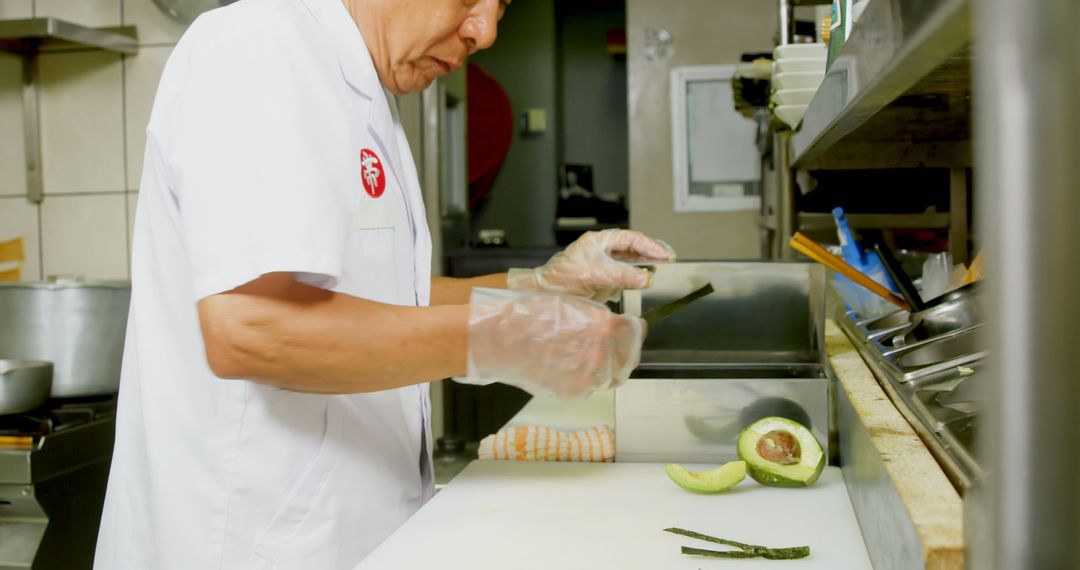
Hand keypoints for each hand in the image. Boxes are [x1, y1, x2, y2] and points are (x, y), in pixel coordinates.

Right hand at [461, 288, 643, 399]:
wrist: (501, 338)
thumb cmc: (530, 315)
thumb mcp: (571, 305)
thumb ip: (599, 318)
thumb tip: (617, 328)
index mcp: (604, 327)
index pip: (636, 333)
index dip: (634, 331)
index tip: (631, 331)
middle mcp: (601, 355)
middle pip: (628, 359)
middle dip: (623, 352)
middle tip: (612, 348)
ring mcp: (587, 378)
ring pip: (609, 377)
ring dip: (603, 368)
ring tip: (583, 358)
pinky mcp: (573, 393)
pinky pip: (587, 388)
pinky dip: (582, 380)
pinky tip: (566, 367)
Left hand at [507, 229, 675, 302]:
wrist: (544, 294)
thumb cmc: (562, 279)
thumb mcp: (596, 274)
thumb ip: (622, 275)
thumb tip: (646, 278)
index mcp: (599, 241)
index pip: (631, 239)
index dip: (650, 245)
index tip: (666, 255)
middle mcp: (601, 251)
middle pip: (632, 248)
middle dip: (650, 254)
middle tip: (668, 260)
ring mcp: (601, 265)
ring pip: (628, 263)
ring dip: (643, 268)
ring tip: (659, 272)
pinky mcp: (600, 280)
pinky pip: (622, 277)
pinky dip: (632, 280)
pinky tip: (641, 284)